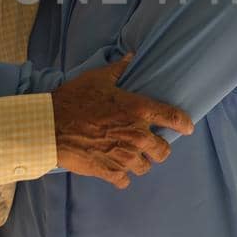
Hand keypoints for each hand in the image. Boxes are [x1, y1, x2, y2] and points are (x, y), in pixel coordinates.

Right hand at [50, 56, 194, 189]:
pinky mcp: (109, 171)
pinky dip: (121, 176)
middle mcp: (137, 135)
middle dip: (158, 148)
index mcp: (138, 110)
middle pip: (163, 151)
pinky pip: (125, 180)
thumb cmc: (73, 99)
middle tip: (150, 145)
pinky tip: (115, 169)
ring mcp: (124, 156)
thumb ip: (117, 69)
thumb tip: (130, 56)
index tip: (187, 128)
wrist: (50, 126)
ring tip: (130, 156)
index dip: (184, 124)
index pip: (174, 118)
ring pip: (145, 167)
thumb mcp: (97, 79)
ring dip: (139, 162)